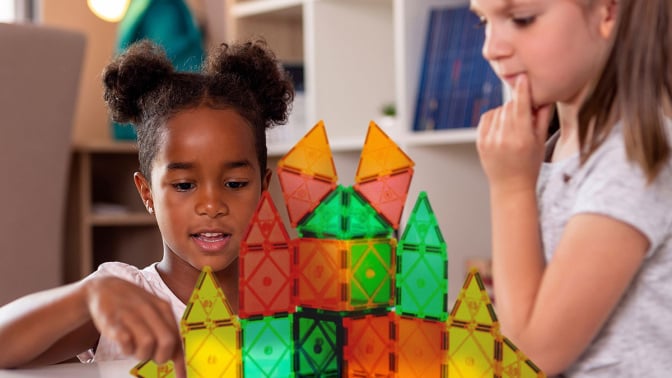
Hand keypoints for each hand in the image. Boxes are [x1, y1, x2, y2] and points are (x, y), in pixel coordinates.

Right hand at [84, 276, 184, 376]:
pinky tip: (124, 344)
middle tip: (152, 357)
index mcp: (163, 307)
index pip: (177, 336)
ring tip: (134, 348)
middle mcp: (149, 309)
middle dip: (161, 357)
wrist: (102, 287)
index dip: (180, 359)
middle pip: (167, 341)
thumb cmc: (131, 304)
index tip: (182, 376)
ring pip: (147, 344)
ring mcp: (131, 314)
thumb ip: (166, 329)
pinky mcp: (112, 321)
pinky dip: (126, 349)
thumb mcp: (153, 310)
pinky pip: (125, 341)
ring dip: (141, 354)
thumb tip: (179, 355)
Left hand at [476, 74, 552, 193]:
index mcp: (522, 139)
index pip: (520, 108)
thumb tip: (544, 96)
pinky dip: (495, 117)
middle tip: (524, 116)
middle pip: (509, 107)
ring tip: (513, 126)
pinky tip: (502, 126)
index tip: (522, 77)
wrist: (511, 186)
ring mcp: (490, 141)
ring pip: (498, 111)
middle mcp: (504, 139)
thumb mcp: (540, 141)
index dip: (522, 91)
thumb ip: (542, 117)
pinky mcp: (480, 142)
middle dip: (517, 106)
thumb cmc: (530, 164)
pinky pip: (487, 118)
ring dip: (506, 112)